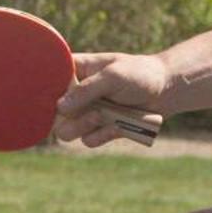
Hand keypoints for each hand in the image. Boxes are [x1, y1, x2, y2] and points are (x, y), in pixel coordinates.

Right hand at [55, 52, 170, 147]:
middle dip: (66, 116)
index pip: (48, 80)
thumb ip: (86, 90)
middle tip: (88, 110)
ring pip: (66, 131)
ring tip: (102, 117)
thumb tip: (59, 108)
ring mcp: (86, 113)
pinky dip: (103, 135)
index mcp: (75, 72)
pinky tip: (118, 125)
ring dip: (83, 126)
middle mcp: (76, 94)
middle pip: (52, 113)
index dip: (44, 91)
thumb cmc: (140, 75)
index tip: (53, 98)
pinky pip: (88, 140)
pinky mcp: (99, 129)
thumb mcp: (113, 76)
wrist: (167, 91)